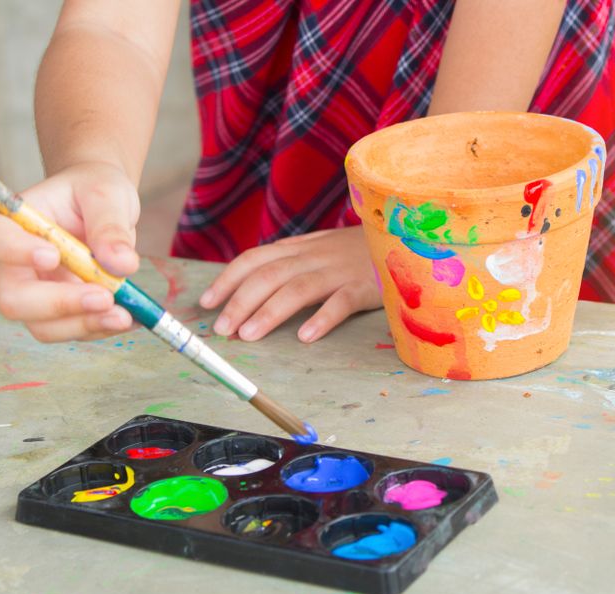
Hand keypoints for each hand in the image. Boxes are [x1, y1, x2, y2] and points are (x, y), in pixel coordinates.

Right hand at [0, 161, 140, 341]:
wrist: (107, 208)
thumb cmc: (96, 192)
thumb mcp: (108, 194)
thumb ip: (110, 225)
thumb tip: (121, 264)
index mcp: (13, 221)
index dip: (12, 250)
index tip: (53, 255)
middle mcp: (16, 263)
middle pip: (13, 298)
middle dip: (58, 304)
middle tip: (104, 297)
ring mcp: (37, 293)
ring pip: (43, 326)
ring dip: (84, 325)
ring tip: (124, 314)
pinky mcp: (62, 312)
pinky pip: (74, 331)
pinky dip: (102, 329)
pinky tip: (130, 316)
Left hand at [201, 226, 381, 342]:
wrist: (407, 237)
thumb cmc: (360, 251)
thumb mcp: (320, 250)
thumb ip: (290, 264)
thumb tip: (251, 287)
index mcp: (300, 248)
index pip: (254, 259)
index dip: (228, 279)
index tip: (207, 303)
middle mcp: (314, 256)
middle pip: (269, 276)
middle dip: (240, 301)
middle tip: (223, 329)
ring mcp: (340, 270)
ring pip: (298, 288)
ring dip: (269, 312)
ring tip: (249, 335)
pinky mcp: (366, 286)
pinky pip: (341, 301)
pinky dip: (322, 318)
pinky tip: (306, 336)